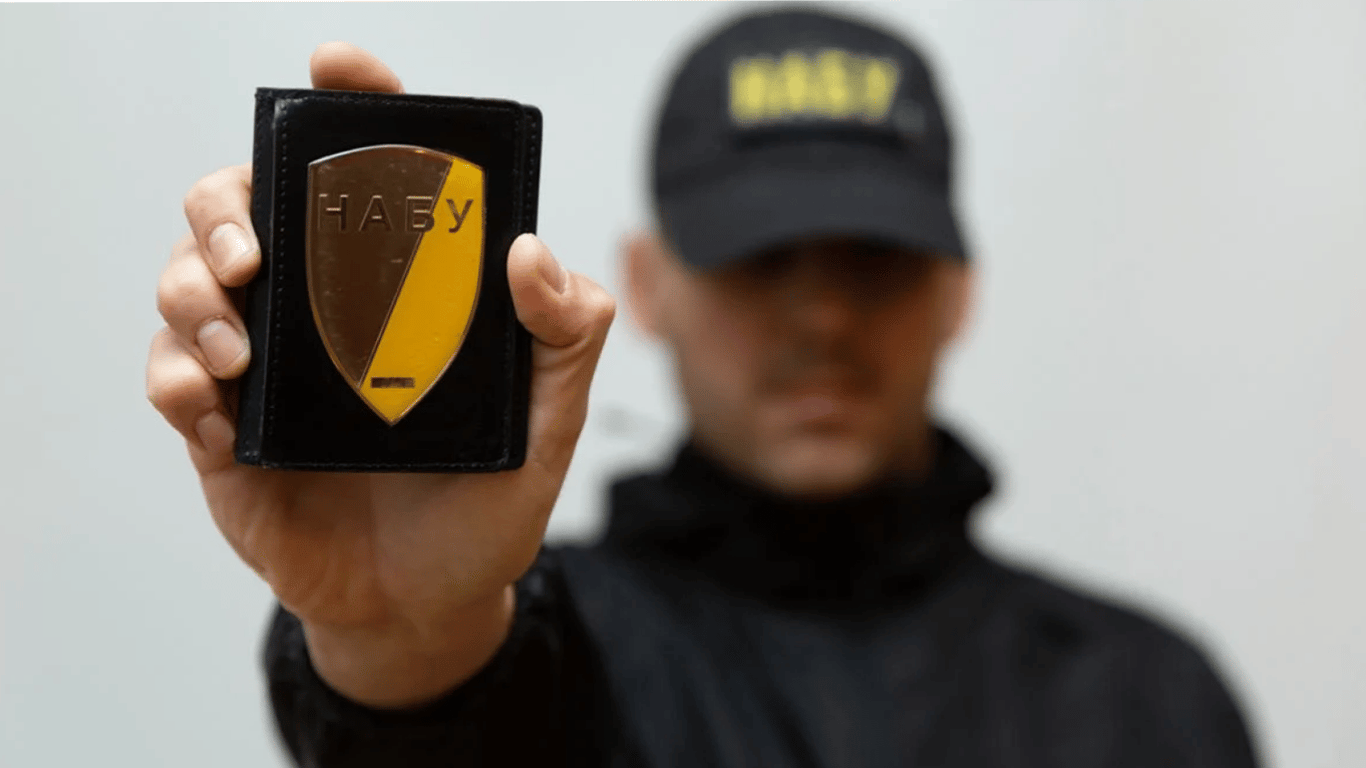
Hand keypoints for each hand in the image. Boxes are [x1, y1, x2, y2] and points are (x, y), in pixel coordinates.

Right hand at [145, 43, 614, 707]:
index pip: (363, 175)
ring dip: (192, 290)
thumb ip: (563, 337)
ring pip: (185, 279)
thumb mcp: (548, 420)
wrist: (430, 604)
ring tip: (239, 347)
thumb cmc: (488, 502)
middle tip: (257, 248)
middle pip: (240, 205)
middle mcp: (321, 310)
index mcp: (395, 287)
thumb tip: (529, 252)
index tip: (340, 69)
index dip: (348, 109)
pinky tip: (218, 403)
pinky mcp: (223, 432)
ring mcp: (267, 366)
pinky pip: (167, 379)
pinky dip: (176, 377)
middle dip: (228, 203)